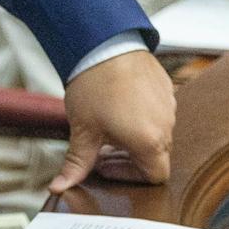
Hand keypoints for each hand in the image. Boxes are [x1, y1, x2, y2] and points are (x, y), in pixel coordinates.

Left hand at [49, 49, 174, 193]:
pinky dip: (143, 114)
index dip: (129, 177)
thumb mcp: (83, 130)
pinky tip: (119, 104)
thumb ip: (77, 164)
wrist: (103, 42)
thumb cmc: (94, 86)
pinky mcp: (166, 85)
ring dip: (137, 135)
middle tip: (102, 148)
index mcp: (149, 142)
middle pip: (156, 155)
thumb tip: (60, 186)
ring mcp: (168, 104)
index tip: (105, 164)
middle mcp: (166, 125)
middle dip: (129, 157)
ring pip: (158, 131)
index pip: (154, 177)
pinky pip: (159, 109)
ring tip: (108, 124)